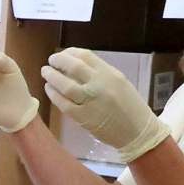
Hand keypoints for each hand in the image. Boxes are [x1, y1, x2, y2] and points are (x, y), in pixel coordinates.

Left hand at [43, 47, 169, 162]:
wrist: (138, 132)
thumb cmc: (129, 105)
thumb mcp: (119, 82)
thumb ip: (99, 73)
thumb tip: (74, 64)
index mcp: (110, 74)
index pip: (86, 56)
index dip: (70, 53)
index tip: (63, 54)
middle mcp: (100, 85)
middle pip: (74, 67)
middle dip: (58, 61)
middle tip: (50, 61)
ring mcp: (91, 102)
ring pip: (65, 85)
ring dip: (52, 77)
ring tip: (46, 73)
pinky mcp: (83, 118)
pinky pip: (63, 104)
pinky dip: (54, 95)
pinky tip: (49, 90)